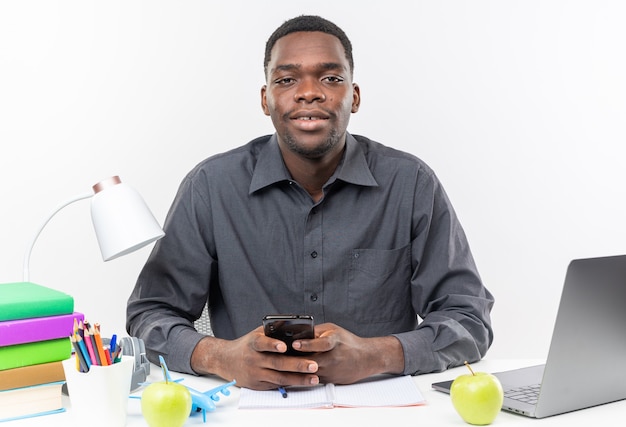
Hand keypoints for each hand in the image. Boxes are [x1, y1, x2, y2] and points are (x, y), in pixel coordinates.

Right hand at [191, 326, 319, 389]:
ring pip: (280, 377)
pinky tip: (304, 382)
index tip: (284, 346)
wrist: (225, 361)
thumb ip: (272, 331)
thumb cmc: (246, 345)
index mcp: (253, 343)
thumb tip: (294, 326)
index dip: (272, 344)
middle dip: (297, 365)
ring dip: (299, 379)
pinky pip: (277, 385)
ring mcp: (256, 374)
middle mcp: (254, 359)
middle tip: (314, 365)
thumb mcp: (256, 334)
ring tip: (314, 377)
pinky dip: (291, 384)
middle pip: (277, 363)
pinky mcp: (258, 385)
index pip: (262, 343)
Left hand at [291, 323, 404, 384]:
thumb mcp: (333, 330)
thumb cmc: (348, 342)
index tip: (295, 344)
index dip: (307, 344)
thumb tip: (297, 333)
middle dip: (295, 360)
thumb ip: (316, 331)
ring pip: (309, 372)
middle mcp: (334, 357)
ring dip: (296, 370)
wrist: (366, 358)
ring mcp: (331, 371)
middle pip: (311, 361)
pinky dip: (301, 376)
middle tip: (279, 357)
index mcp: (335, 341)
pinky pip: (312, 378)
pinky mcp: (329, 380)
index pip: (321, 343)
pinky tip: (290, 373)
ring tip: (281, 365)